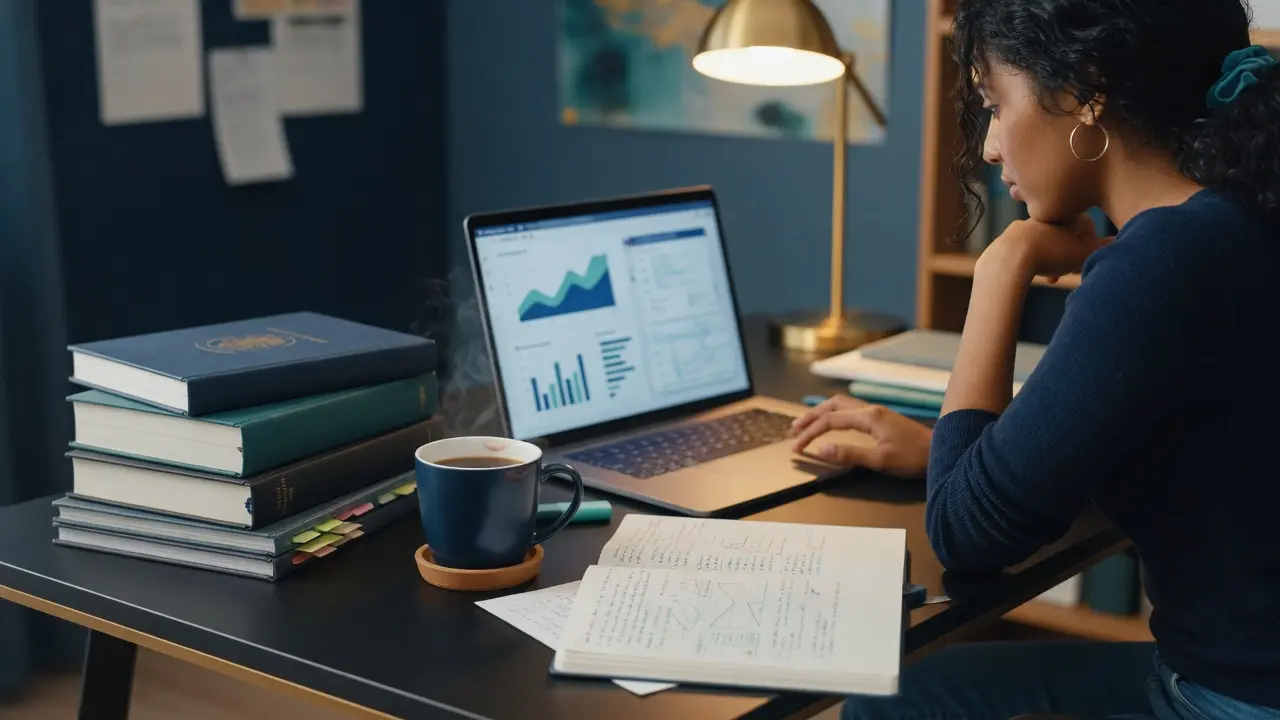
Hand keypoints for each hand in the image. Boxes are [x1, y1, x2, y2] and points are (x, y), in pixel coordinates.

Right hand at [789, 395, 931, 478]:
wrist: (941, 450)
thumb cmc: (912, 458)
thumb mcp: (880, 460)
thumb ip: (850, 454)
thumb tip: (821, 450)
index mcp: (867, 417)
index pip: (830, 421)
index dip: (810, 433)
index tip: (797, 448)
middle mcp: (870, 409)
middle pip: (832, 405)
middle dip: (811, 417)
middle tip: (794, 429)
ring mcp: (876, 411)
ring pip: (841, 404)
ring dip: (822, 412)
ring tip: (808, 423)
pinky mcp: (881, 417)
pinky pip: (850, 408)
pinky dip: (835, 412)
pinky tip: (834, 420)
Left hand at [982, 215, 1111, 283]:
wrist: (1010, 257)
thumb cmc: (1052, 254)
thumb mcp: (1083, 254)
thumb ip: (1102, 248)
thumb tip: (1120, 241)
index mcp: (1067, 215)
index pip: (1087, 229)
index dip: (1088, 249)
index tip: (1083, 263)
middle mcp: (1046, 215)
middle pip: (1065, 237)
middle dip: (1067, 255)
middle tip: (1065, 272)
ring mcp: (1025, 225)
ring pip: (1045, 243)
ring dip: (1050, 259)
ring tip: (1049, 274)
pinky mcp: (1008, 237)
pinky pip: (1025, 249)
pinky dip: (1032, 260)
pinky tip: (1032, 271)